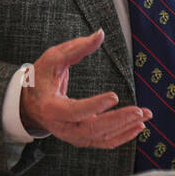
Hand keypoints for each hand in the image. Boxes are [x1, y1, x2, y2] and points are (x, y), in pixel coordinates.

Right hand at [20, 29, 150, 148]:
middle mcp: (62, 126)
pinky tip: (138, 127)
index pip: (74, 111)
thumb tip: (100, 34)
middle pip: (92, 129)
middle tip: (138, 111)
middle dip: (117, 121)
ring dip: (125, 127)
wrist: (30, 103)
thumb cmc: (41, 77)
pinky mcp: (81, 138)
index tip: (114, 96)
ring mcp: (72, 135)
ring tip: (145, 115)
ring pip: (100, 137)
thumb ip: (77, 47)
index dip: (94, 106)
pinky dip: (122, 136)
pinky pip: (103, 141)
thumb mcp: (53, 58)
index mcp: (51, 107)